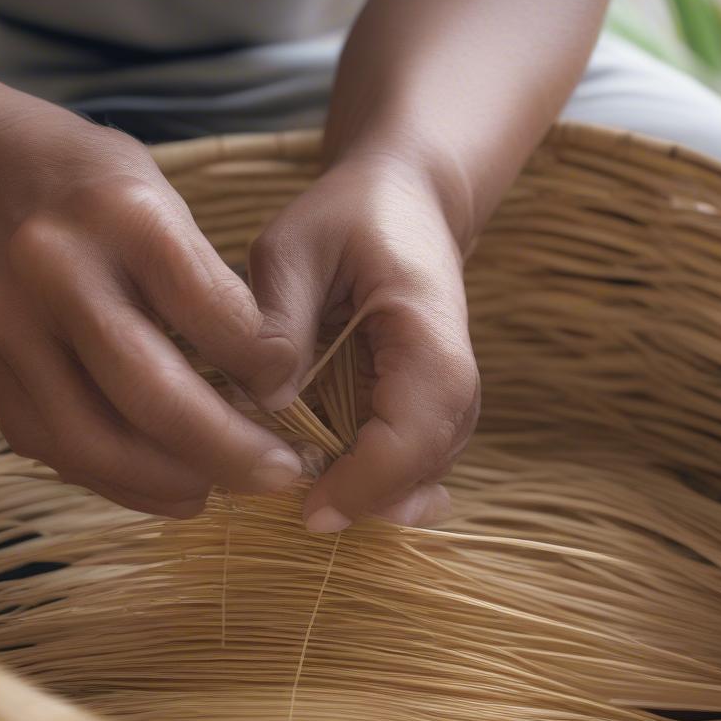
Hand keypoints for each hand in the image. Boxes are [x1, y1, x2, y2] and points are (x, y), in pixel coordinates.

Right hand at [0, 101, 302, 516]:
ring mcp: (7, 328)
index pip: (207, 312)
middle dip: (225, 452)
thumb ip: (218, 295)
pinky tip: (163, 481)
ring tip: (218, 488)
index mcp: (120, 214)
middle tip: (278, 477)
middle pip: (148, 394)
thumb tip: (271, 388)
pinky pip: (58, 452)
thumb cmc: (101, 193)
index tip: (291, 399)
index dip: (261, 369)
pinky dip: (119, 480)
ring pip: (93, 443)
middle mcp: (52, 270)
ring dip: (167, 483)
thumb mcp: (172, 209)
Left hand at [248, 153, 480, 530]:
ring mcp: (446, 394)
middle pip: (426, 464)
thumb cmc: (344, 219)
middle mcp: (453, 371)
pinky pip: (409, 461)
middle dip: (367, 499)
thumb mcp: (292, 248)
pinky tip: (336, 488)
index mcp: (428, 328)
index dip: (368, 482)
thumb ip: (277, 321)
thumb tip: (267, 402)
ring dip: (370, 496)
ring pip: (422, 472)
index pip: (416, 429)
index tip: (313, 512)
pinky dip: (374, 483)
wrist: (402, 203)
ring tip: (315, 502)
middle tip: (304, 516)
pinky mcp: (424, 406)